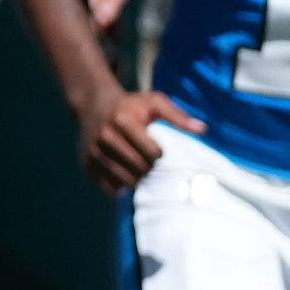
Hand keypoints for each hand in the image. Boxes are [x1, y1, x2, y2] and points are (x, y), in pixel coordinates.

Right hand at [77, 86, 200, 192]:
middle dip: (149, 167)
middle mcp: (105, 137)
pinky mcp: (87, 164)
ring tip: (138, 167)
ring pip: (126, 181)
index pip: (152, 152)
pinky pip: (110, 188)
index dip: (159, 153)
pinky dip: (120, 186)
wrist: (93, 105)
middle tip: (147, 159)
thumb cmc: (131, 105)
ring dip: (137, 178)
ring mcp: (93, 152)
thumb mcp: (154, 102)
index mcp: (123, 121)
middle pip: (140, 168)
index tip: (156, 147)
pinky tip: (124, 173)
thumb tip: (203, 129)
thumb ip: (178, 115)